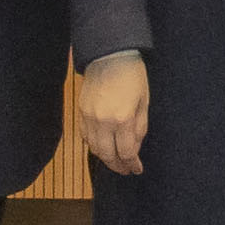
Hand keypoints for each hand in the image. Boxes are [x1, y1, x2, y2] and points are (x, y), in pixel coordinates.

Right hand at [80, 51, 151, 173]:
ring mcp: (89, 117)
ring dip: (105, 158)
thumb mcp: (144, 101)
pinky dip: (94, 145)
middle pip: (108, 155)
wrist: (109, 55)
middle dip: (118, 166)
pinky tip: (103, 146)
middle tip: (126, 170)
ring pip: (94, 148)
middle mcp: (103, 121)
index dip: (132, 164)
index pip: (126, 151)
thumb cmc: (132, 75)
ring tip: (115, 161)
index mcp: (123, 118)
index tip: (137, 169)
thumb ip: (140, 127)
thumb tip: (135, 148)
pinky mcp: (81, 111)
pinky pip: (86, 136)